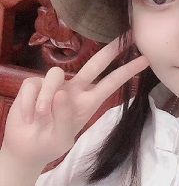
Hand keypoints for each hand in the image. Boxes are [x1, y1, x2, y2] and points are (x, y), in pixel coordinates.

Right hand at [1, 37, 149, 169]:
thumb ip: (63, 118)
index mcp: (89, 101)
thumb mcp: (62, 137)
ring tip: (39, 117)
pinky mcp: (34, 84)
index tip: (146, 59)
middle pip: (94, 64)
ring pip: (55, 74)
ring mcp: (55, 85)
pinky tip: (27, 115)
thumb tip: (61, 93)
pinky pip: (33, 85)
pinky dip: (28, 103)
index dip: (128, 70)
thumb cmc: (50, 142)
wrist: (26, 149)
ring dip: (45, 98)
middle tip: (124, 36)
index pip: (112, 82)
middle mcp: (75, 89)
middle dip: (110, 50)